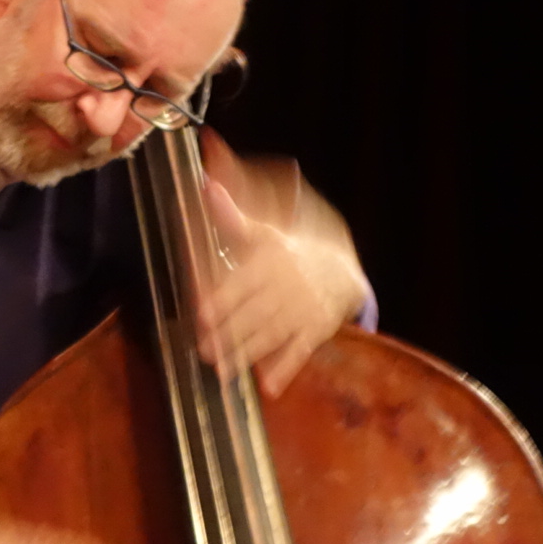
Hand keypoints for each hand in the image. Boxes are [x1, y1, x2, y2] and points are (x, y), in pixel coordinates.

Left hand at [197, 131, 369, 397]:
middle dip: (230, 332)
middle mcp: (288, 283)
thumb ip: (230, 203)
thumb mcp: (261, 224)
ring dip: (247, 353)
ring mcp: (304, 308)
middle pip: (255, 310)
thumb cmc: (285, 247)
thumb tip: (206, 157)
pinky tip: (268, 385)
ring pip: (273, 332)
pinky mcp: (316, 329)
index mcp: (273, 255)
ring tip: (222, 371)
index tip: (202, 313)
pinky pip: (301, 350)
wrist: (340, 267)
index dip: (223, 298)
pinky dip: (286, 368)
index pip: (243, 279)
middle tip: (205, 351)